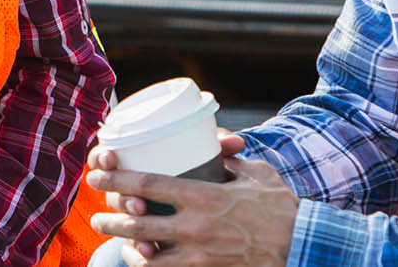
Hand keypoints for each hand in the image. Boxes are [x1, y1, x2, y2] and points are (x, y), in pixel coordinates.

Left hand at [86, 146, 296, 266]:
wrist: (301, 246)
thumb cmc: (279, 207)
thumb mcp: (254, 172)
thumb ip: (228, 158)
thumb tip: (212, 142)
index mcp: (204, 195)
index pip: (148, 183)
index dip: (117, 176)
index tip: (98, 172)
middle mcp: (195, 226)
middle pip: (138, 220)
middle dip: (111, 215)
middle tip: (96, 211)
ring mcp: (197, 254)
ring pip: (146, 251)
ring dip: (123, 242)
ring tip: (110, 235)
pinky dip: (146, 266)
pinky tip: (139, 258)